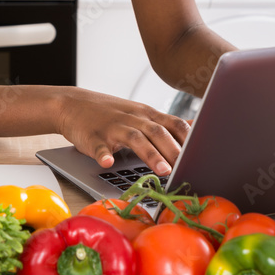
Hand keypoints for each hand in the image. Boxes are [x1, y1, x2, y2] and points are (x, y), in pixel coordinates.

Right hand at [57, 88, 190, 174]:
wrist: (72, 104)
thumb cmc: (111, 113)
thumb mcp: (141, 114)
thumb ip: (164, 123)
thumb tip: (194, 127)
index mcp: (146, 114)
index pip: (173, 123)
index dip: (188, 138)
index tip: (203, 152)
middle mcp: (133, 118)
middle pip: (158, 131)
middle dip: (174, 150)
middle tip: (188, 167)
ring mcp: (113, 127)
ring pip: (135, 139)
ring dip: (151, 154)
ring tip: (163, 170)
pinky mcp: (92, 137)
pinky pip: (99, 146)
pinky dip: (104, 154)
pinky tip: (108, 162)